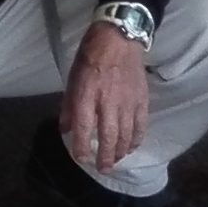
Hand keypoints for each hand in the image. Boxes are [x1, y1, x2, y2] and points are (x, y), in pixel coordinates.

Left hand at [61, 23, 149, 172]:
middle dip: (105, 156)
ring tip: (116, 160)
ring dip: (121, 151)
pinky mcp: (141, 99)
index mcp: (87, 94)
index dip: (82, 146)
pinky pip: (140, 125)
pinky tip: (132, 147)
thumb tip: (66, 129)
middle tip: (102, 168)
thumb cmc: (91, 56)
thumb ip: (69, 106)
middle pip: (108, 136)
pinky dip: (136, 139)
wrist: (119, 38)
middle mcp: (108, 101)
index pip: (84, 127)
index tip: (81, 158)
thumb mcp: (73, 78)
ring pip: (126, 134)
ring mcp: (127, 101)